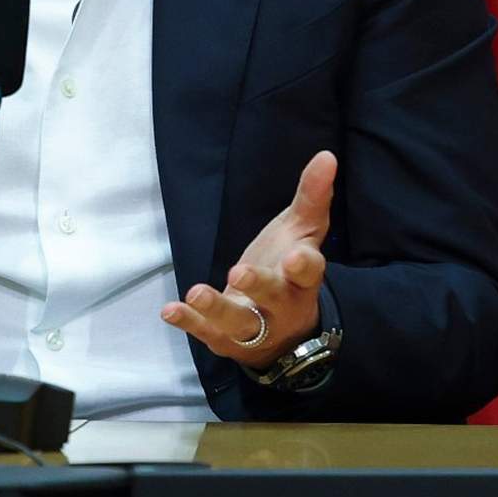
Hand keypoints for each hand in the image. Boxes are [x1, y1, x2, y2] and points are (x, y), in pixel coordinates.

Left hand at [162, 150, 335, 367]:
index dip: (303, 266)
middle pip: (273, 297)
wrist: (284, 332)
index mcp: (303, 279)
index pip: (309, 272)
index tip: (296, 256)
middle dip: (258, 285)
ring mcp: (255, 327)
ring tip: (196, 293)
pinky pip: (207, 333)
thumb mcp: (302, 233)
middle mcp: (282, 306)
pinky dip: (189, 322)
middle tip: (239, 272)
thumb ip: (312, 196)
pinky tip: (170, 310)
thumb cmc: (289, 272)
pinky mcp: (227, 340)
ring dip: (216, 308)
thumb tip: (327, 155)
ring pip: (238, 322)